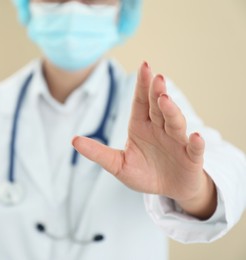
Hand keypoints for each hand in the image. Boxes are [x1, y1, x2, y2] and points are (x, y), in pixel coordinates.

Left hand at [72, 62, 216, 219]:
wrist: (169, 190)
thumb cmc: (144, 173)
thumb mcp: (117, 164)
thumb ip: (98, 153)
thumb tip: (73, 140)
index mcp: (141, 126)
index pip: (141, 102)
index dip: (142, 85)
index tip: (144, 65)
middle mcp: (160, 129)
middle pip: (158, 107)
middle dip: (156, 92)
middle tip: (155, 76)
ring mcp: (177, 142)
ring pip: (174, 123)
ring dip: (171, 111)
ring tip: (164, 99)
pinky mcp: (191, 158)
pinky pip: (194, 149)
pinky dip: (195, 143)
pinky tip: (195, 137)